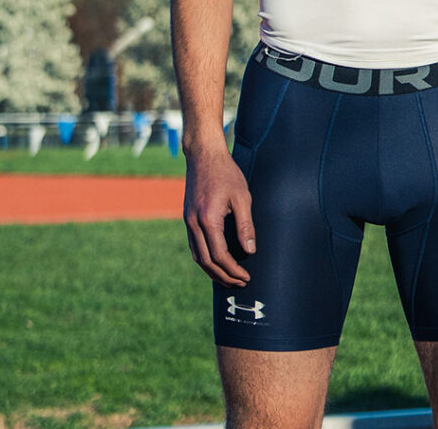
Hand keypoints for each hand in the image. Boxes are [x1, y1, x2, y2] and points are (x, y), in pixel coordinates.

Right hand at [183, 147, 255, 286]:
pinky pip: (194, 246)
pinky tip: (215, 262)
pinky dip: (204, 259)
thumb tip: (250, 250)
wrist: (203, 155)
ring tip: (228, 278)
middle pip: (206, 262)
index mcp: (208, 219)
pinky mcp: (187, 217)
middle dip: (223, 276)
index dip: (233, 270)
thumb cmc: (226, 173)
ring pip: (197, 256)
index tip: (246, 276)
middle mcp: (194, 224)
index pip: (220, 255)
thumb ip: (245, 224)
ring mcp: (188, 221)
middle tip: (239, 283)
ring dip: (212, 271)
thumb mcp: (242, 196)